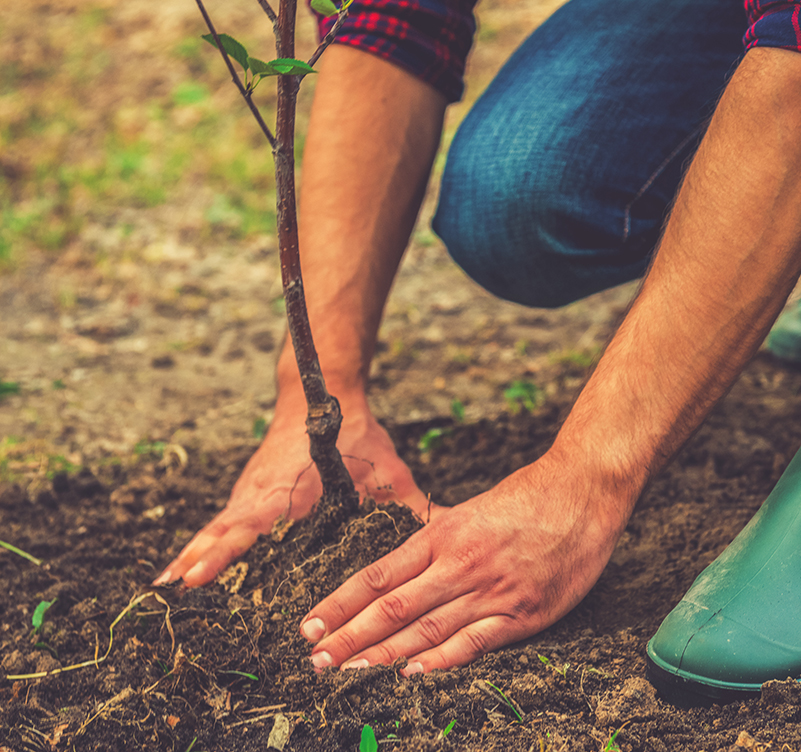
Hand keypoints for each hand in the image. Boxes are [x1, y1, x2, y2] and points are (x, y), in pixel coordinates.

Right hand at [155, 389, 439, 586]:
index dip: (224, 552)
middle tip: (172, 593)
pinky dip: (203, 542)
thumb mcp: (388, 471)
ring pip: (217, 526)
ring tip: (166, 588)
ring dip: (193, 553)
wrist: (320, 391)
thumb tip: (450, 530)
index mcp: (292, 490)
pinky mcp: (249, 491)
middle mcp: (263, 492)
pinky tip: (187, 568)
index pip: (252, 526)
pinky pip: (222, 521)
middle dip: (199, 560)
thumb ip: (413, 506)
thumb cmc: (357, 434)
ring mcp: (251, 491)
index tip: (197, 576)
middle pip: (224, 531)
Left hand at [297, 453, 627, 672]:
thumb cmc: (527, 497)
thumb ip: (437, 539)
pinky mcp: (524, 613)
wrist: (583, 491)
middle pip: (393, 607)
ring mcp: (492, 591)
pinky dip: (442, 660)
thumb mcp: (471, 509)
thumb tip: (402, 562)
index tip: (310, 624)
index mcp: (443, 535)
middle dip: (349, 636)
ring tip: (348, 672)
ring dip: (383, 654)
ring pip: (427, 629)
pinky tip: (411, 673)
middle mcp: (460, 563)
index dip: (341, 603)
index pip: (379, 575)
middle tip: (316, 660)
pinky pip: (476, 642)